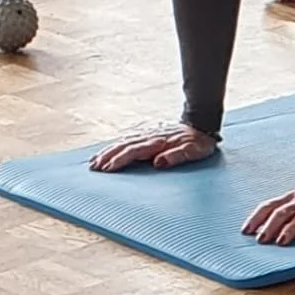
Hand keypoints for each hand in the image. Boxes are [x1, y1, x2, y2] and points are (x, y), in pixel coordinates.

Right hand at [89, 126, 219, 172]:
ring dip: (107, 151)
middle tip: (93, 167)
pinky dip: (115, 146)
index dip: (119, 160)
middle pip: (123, 146)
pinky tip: (107, 151)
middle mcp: (149, 137)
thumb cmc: (198, 142)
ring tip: (94, 161)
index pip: (133, 151)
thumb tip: (157, 163)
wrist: (201, 126)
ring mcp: (146, 135)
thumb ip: (176, 157)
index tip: (107, 169)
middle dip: (107, 156)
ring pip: (122, 142)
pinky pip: (127, 140)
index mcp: (158, 142)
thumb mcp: (193, 151)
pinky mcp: (147, 135)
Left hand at [241, 178, 294, 245]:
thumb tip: (265, 227)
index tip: (245, 231)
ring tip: (281, 242)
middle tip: (261, 240)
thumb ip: (284, 210)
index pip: (268, 206)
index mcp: (290, 197)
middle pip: (281, 213)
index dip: (256, 218)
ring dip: (289, 230)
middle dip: (270, 226)